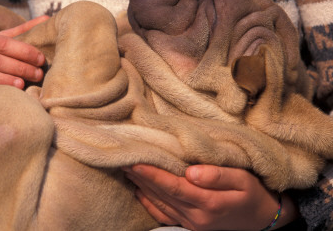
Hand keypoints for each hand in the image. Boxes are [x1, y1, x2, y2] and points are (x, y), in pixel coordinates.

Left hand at [123, 164, 298, 230]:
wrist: (262, 220)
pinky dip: (150, 204)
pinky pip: (165, 216)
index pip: (172, 186)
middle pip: (162, 194)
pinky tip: (140, 192)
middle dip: (141, 177)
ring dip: (142, 188)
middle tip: (123, 160)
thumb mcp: (242, 179)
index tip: (135, 161)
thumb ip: (217, 175)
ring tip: (128, 172)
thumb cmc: (253, 194)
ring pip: (160, 204)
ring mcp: (192, 223)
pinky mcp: (191, 226)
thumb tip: (191, 172)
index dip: (152, 174)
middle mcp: (196, 215)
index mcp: (208, 202)